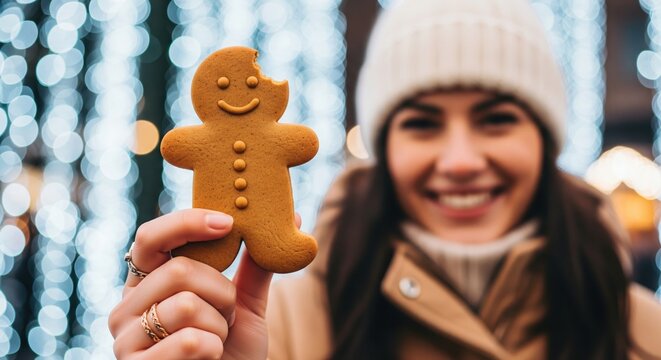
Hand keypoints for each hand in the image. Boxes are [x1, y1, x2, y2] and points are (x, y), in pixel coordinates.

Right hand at [109, 208, 293, 358]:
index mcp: (149, 282)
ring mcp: (125, 337)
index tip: (228, 223)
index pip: (151, 237)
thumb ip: (256, 265)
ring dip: (219, 325)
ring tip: (216, 340)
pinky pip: (189, 341)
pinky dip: (213, 348)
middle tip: (227, 315)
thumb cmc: (232, 352)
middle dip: (221, 292)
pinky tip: (209, 358)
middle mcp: (128, 305)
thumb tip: (292, 217)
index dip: (187, 223)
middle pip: (179, 270)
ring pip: (187, 305)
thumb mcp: (246, 304)